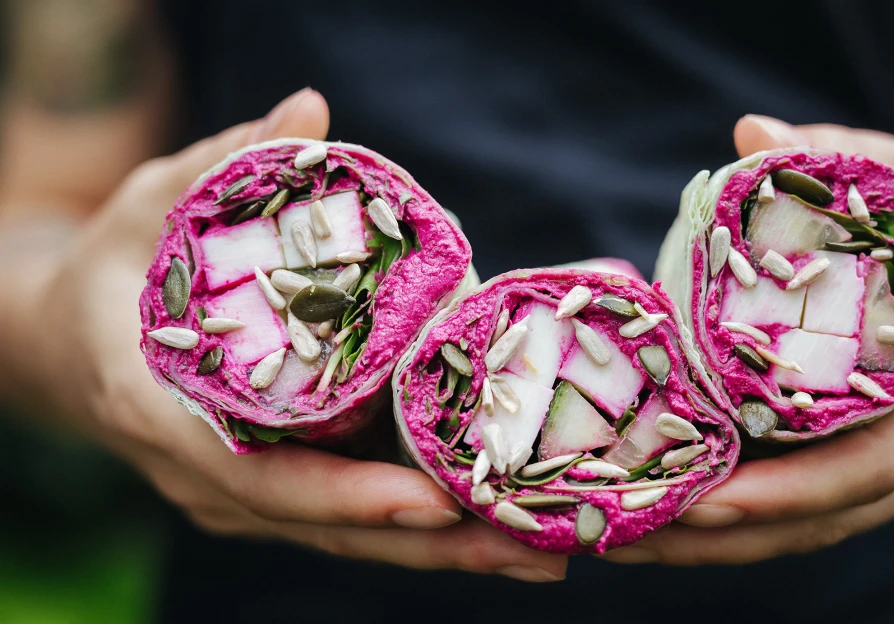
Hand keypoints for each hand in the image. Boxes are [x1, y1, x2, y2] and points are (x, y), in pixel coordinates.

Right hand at [38, 89, 566, 581]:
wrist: (69, 347)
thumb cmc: (110, 273)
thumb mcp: (151, 207)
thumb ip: (225, 164)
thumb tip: (309, 110)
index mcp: (162, 411)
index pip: (260, 474)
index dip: (347, 493)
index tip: (433, 499)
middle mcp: (203, 476)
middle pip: (327, 527)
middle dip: (431, 543)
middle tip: (533, 550)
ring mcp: (236, 495)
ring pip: (345, 535)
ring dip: (442, 549)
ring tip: (539, 550)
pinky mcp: (267, 493)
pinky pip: (346, 516)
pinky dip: (417, 525)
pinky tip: (491, 523)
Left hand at [602, 114, 893, 564]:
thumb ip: (851, 155)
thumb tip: (749, 133)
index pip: (888, 456)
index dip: (795, 488)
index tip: (706, 502)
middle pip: (842, 512)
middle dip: (734, 534)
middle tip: (627, 535)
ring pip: (833, 522)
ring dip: (733, 539)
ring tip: (631, 536)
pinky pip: (834, 500)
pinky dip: (760, 509)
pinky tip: (682, 502)